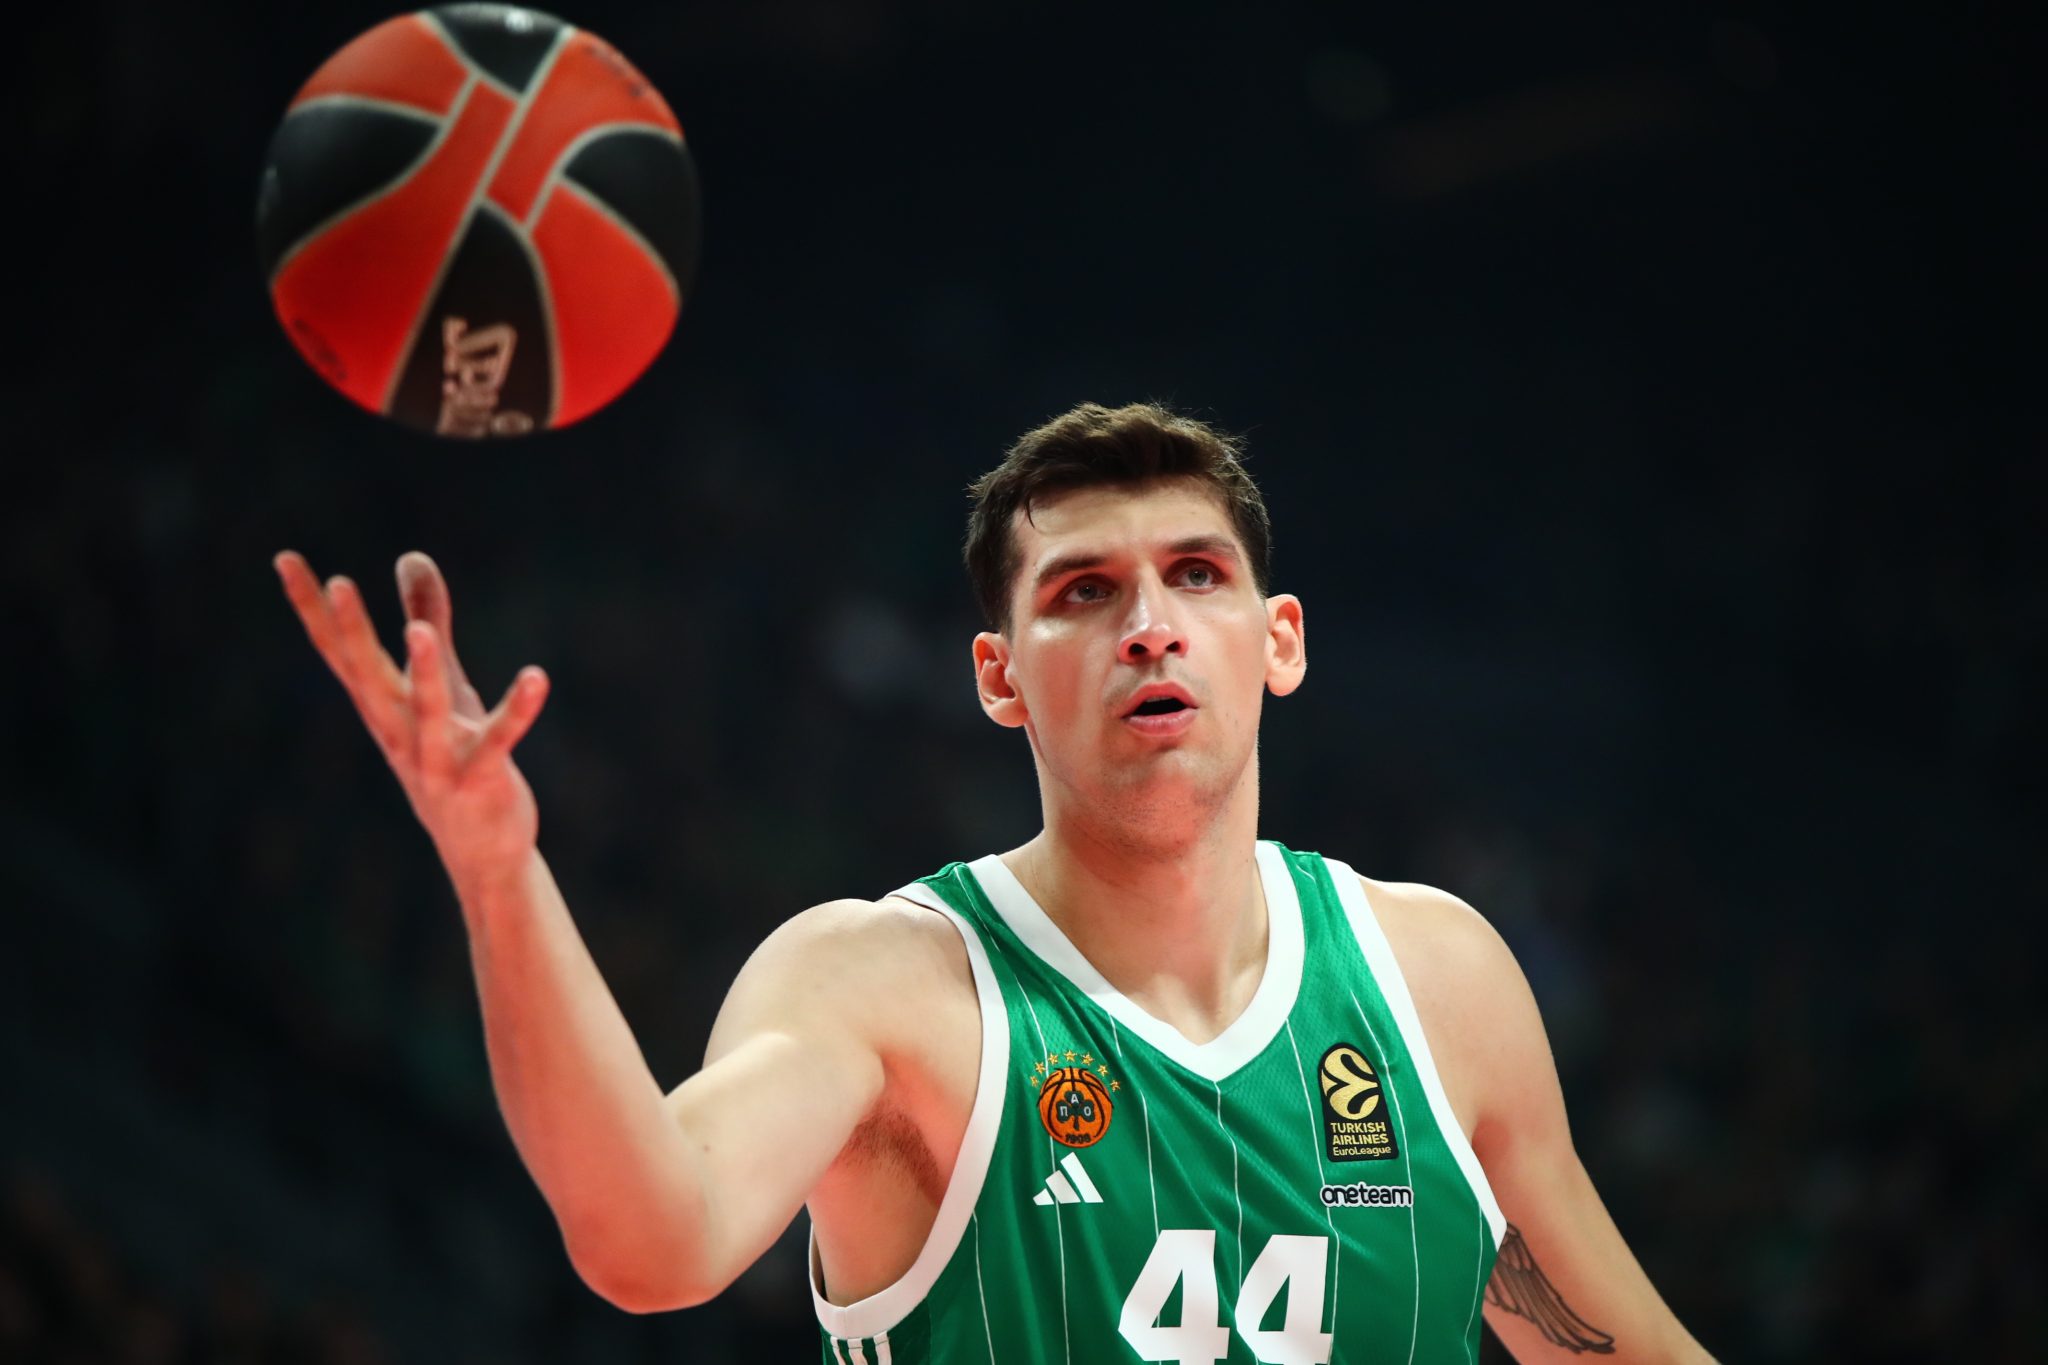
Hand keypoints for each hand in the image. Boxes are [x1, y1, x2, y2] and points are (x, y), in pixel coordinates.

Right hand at [275, 549, 550, 889]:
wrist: (478, 848)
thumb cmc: (454, 753)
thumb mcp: (440, 680)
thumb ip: (427, 615)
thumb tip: (412, 555)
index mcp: (383, 707)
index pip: (339, 651)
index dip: (311, 607)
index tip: (284, 558)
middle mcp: (399, 732)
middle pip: (367, 678)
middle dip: (352, 633)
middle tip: (337, 582)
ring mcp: (436, 760)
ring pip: (425, 714)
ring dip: (424, 675)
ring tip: (420, 633)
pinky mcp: (480, 779)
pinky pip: (498, 740)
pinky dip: (518, 711)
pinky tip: (537, 677)